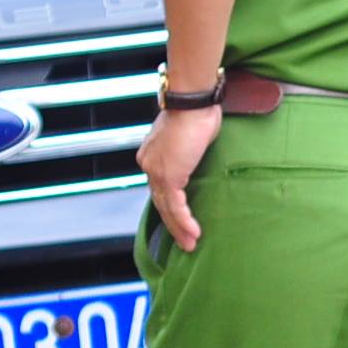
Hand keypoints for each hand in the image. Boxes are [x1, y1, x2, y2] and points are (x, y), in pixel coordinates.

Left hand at [136, 106, 219, 250]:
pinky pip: (175, 205)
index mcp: (152, 155)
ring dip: (179, 228)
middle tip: (185, 241)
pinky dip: (184, 221)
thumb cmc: (196, 111)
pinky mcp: (169, 176)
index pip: (159, 187)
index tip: (181, 221)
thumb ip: (189, 149)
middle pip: (160, 202)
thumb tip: (198, 155)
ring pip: (165, 207)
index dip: (170, 206)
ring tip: (191, 244)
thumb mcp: (191, 135)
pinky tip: (193, 233)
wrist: (191, 103)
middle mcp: (149, 165)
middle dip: (173, 224)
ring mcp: (156, 171)